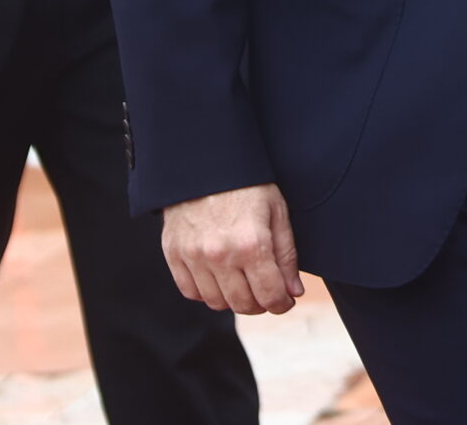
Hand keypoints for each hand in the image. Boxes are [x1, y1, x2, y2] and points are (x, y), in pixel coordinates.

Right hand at [162, 183, 303, 314]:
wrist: (204, 161)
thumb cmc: (246, 184)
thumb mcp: (276, 211)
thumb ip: (286, 255)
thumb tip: (293, 292)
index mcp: (252, 243)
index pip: (270, 296)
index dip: (282, 304)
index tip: (285, 300)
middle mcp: (221, 254)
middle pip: (243, 305)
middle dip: (260, 304)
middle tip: (265, 293)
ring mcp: (194, 256)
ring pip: (216, 302)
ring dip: (233, 300)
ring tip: (242, 283)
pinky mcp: (173, 253)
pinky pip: (190, 291)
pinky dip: (206, 292)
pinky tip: (218, 278)